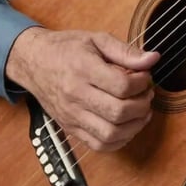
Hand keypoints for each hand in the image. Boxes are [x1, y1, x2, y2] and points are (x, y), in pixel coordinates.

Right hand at [6, 27, 158, 151]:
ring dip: (135, 125)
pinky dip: (119, 140)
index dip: (142, 82)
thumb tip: (152, 59)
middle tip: (146, 94)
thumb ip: (125, 51)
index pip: (122, 85)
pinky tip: (127, 125)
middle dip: (142, 104)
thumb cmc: (66, 48)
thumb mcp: (96, 39)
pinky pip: (99, 145)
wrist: (33, 62)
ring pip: (110, 134)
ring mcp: (72, 116)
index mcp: (83, 69)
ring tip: (141, 110)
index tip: (145, 76)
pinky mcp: (70, 129)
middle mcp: (76, 95)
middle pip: (118, 112)